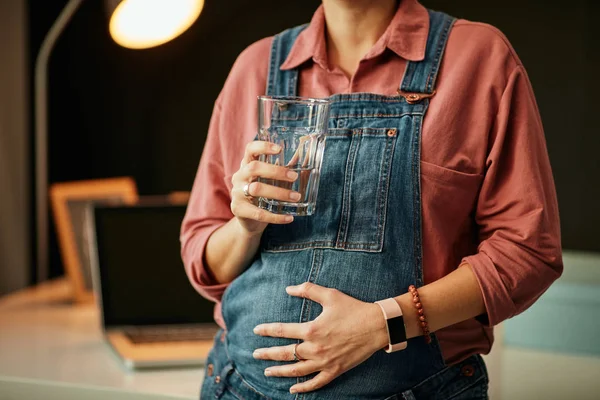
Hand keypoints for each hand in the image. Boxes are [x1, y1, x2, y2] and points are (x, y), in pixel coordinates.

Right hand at [230, 141, 299, 235]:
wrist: (249, 221)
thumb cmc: (263, 196)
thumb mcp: (271, 182)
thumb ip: (285, 171)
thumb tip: (307, 159)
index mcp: (247, 165)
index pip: (250, 149)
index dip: (263, 146)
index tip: (279, 149)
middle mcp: (239, 176)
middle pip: (254, 168)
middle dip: (276, 171)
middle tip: (294, 177)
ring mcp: (237, 193)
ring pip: (256, 189)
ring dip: (279, 192)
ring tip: (296, 197)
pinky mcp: (238, 209)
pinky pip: (258, 213)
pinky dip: (275, 217)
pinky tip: (289, 218)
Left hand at [252, 282, 388, 393]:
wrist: (377, 326)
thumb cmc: (353, 308)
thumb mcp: (329, 295)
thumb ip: (307, 290)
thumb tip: (288, 289)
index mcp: (312, 329)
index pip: (282, 331)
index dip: (267, 330)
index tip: (256, 330)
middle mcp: (315, 348)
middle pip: (285, 353)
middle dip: (267, 354)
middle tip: (255, 355)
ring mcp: (325, 362)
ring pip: (297, 371)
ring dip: (280, 372)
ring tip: (267, 372)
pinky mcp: (335, 370)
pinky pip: (316, 382)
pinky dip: (304, 388)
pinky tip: (293, 389)